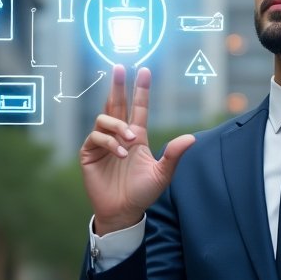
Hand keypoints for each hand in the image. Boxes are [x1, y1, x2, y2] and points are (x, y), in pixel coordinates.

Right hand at [79, 65, 194, 233]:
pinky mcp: (89, 153)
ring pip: (105, 118)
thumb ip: (173, 155)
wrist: (123, 212)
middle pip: (117, 104)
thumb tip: (191, 138)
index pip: (139, 107)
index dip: (140, 89)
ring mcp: (102, 143)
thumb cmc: (142, 193)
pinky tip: (120, 153)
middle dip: (118, 85)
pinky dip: (110, 142)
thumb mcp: (162, 174)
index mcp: (137, 136)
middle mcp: (119, 135)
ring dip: (118, 125)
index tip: (144, 70)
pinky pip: (96, 137)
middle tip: (119, 68)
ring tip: (130, 140)